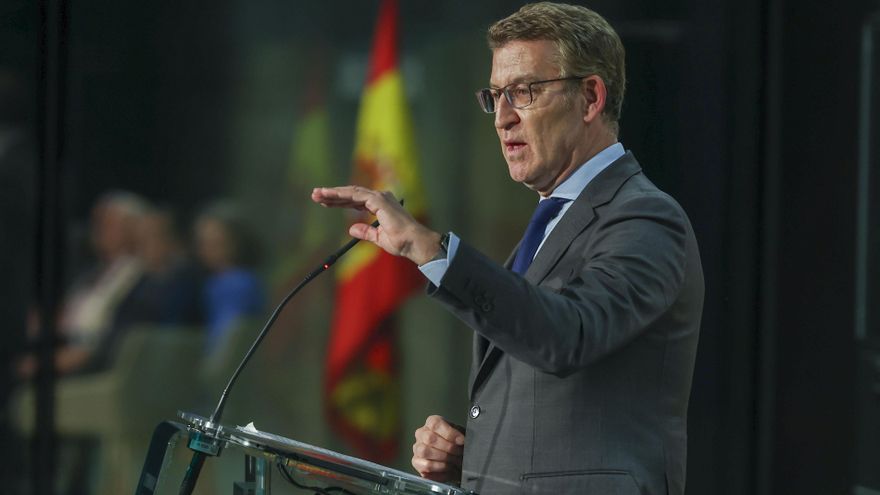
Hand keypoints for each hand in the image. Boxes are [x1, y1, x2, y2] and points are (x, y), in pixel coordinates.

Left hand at [311, 186, 440, 264]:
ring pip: (351, 192)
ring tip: (317, 194)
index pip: (356, 200)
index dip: (339, 201)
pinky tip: (328, 196)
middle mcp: (380, 198)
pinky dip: (341, 195)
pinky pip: (355, 195)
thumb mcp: (378, 237)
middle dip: (332, 195)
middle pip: (351, 194)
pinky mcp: (378, 200)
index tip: (324, 203)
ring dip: (333, 193)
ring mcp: (380, 197)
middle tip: (315, 195)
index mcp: (381, 205)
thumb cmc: (401, 242)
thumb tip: (351, 229)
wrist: (414, 243)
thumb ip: (366, 232)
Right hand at [411, 415, 464, 482]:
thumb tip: (461, 440)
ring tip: (454, 460)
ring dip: (443, 457)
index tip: (462, 441)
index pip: (435, 424)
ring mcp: (417, 448)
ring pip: (425, 451)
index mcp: (432, 422)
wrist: (455, 459)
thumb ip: (460, 435)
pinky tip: (448, 467)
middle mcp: (421, 433)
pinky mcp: (416, 462)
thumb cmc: (456, 444)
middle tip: (459, 453)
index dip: (450, 433)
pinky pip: (426, 465)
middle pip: (430, 438)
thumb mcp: (460, 435)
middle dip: (448, 447)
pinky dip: (439, 467)